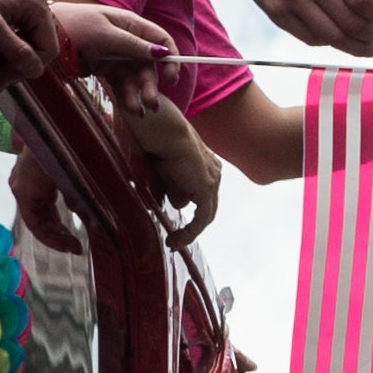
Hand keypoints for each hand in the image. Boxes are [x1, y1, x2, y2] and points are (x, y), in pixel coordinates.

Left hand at [0, 0, 60, 84]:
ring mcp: (25, 7)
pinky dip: (10, 49)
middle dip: (23, 64)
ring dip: (15, 59)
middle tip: (0, 77)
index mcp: (36, 5)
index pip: (49, 47)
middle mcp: (36, 4)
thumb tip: (35, 70)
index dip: (31, 66)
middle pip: (41, 46)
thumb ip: (16, 49)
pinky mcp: (13, 11)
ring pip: (30, 43)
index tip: (6, 77)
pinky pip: (20, 36)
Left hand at [50, 0, 172, 105]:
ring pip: (135, 78)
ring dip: (139, 94)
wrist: (46, 34)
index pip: (161, 40)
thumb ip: (133, 45)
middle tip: (152, 104)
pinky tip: (130, 109)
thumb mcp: (105, 35)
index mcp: (132, 25)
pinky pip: (120, 84)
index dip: (171, 58)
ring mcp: (116, 55)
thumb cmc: (75, 26)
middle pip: (148, 64)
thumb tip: (162, 53)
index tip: (171, 79)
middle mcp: (128, 40)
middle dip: (150, 84)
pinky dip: (126, 96)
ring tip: (139, 112)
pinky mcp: (104, 68)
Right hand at [127, 98, 223, 243]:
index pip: (203, 196)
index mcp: (206, 166)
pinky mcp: (206, 187)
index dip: (192, 213)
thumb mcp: (165, 172)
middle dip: (192, 225)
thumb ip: (174, 189)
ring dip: (189, 230)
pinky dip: (190, 231)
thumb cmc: (159, 142)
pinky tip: (176, 240)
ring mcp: (212, 179)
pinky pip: (202, 217)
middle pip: (207, 207)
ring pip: (205, 214)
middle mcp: (213, 173)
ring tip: (172, 241)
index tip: (176, 225)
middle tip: (175, 238)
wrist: (165, 131)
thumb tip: (177, 205)